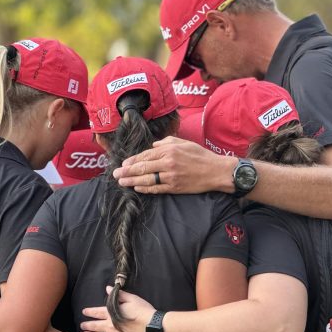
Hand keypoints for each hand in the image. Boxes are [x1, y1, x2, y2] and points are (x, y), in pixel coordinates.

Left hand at [81, 286, 154, 331]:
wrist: (152, 327)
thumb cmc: (143, 311)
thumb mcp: (132, 299)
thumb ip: (119, 295)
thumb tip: (108, 288)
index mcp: (112, 313)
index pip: (96, 312)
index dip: (89, 312)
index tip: (84, 312)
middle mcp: (110, 326)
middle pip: (94, 325)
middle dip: (87, 325)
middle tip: (82, 325)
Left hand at [112, 136, 235, 193]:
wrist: (216, 171)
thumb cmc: (200, 155)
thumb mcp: (183, 142)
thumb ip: (166, 142)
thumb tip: (152, 146)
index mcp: (169, 149)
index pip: (146, 155)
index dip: (133, 160)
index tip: (123, 163)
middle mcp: (168, 162)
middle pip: (142, 167)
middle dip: (127, 171)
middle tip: (115, 174)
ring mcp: (171, 176)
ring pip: (147, 179)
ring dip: (132, 181)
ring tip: (122, 182)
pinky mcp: (175, 187)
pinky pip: (156, 188)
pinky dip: (145, 189)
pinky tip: (137, 188)